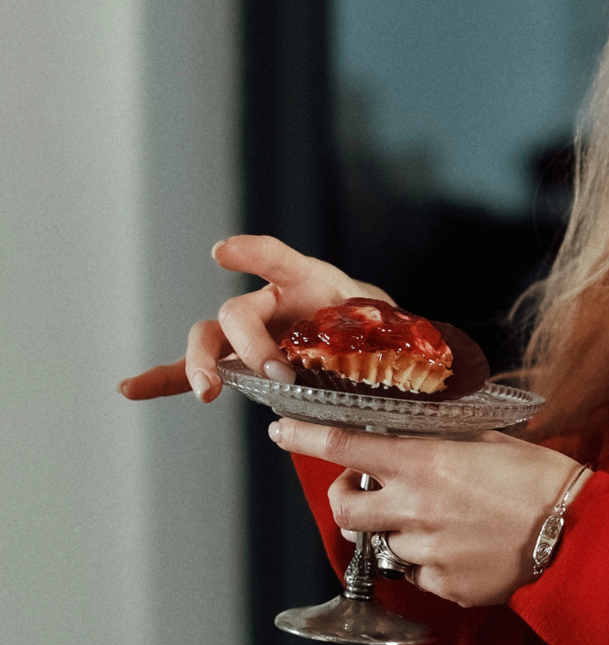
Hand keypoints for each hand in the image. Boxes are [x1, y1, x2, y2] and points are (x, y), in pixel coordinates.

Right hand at [119, 236, 392, 404]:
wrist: (380, 354)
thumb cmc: (387, 335)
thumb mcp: (400, 330)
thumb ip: (404, 340)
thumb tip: (442, 367)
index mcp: (310, 283)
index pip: (277, 258)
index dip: (251, 254)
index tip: (222, 253)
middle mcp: (273, 303)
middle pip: (238, 313)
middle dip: (249, 344)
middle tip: (277, 374)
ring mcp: (251, 334)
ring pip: (210, 339)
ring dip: (203, 365)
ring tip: (209, 391)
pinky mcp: (239, 363)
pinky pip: (194, 369)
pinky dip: (164, 379)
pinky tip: (131, 388)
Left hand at [268, 418, 588, 606]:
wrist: (578, 533)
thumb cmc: (539, 479)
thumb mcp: (488, 440)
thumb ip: (439, 440)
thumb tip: (406, 434)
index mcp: (426, 463)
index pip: (346, 447)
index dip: (305, 438)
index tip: (281, 431)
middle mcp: (417, 508)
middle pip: (345, 510)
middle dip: (348, 499)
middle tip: (368, 491)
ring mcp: (428, 552)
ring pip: (386, 544)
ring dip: (401, 531)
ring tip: (446, 521)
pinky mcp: (444, 586)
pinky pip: (418, 573)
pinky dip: (431, 561)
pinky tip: (465, 547)